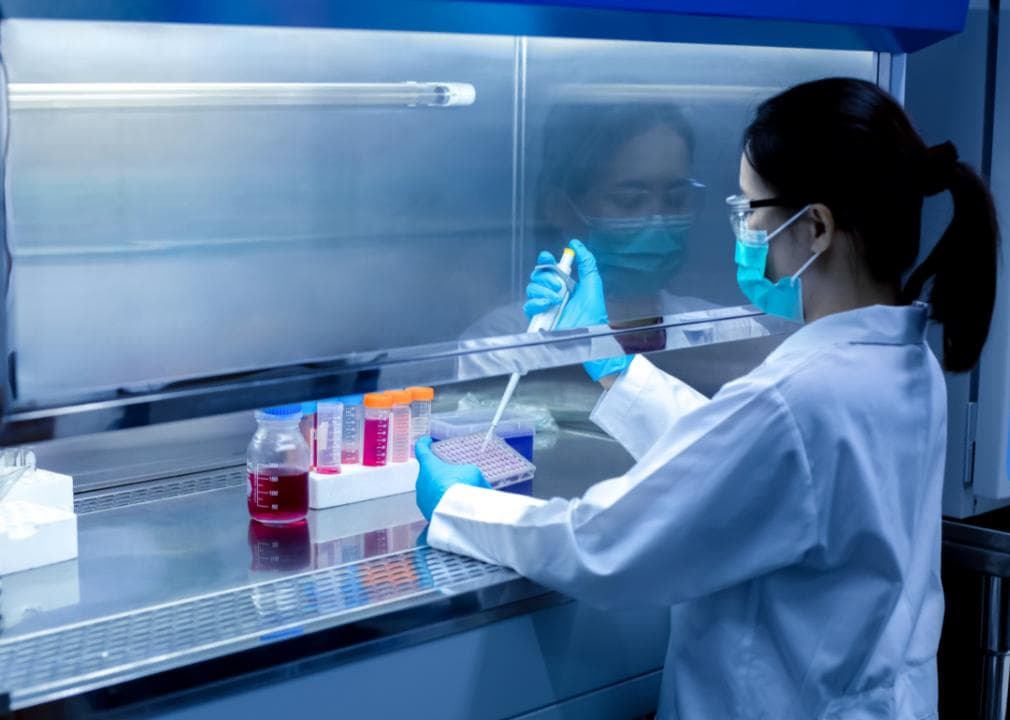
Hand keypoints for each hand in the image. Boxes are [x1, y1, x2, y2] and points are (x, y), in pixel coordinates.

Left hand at [414, 437, 490, 520]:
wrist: (455, 513)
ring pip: (430, 489)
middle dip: (439, 472)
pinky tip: (454, 506)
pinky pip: (434, 503)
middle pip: (428, 472)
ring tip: (456, 493)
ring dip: (440, 489)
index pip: (421, 449)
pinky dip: (442, 503)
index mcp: (429, 465)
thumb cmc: (459, 487)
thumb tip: (480, 482)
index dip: (424, 444)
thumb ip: (470, 473)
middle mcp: (421, 480)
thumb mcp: (471, 472)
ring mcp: (422, 497)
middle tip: (452, 474)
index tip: (426, 441)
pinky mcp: (425, 511)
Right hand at [523, 240, 631, 382]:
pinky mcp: (538, 318)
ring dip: (544, 290)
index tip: (548, 257)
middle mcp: (553, 293)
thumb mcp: (593, 282)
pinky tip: (547, 305)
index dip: (545, 260)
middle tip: (558, 284)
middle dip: (546, 276)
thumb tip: (577, 245)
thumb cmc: (594, 313)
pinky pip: (528, 305)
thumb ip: (586, 262)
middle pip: (537, 275)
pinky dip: (536, 302)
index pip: (549, 267)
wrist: (589, 334)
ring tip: (557, 299)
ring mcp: (545, 306)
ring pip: (531, 288)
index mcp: (565, 284)